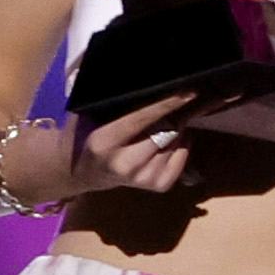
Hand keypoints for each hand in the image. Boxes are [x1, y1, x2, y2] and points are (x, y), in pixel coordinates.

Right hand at [70, 95, 197, 195]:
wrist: (86, 171)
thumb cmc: (88, 133)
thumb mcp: (92, 112)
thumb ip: (118, 102)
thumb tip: (157, 88)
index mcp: (104, 143)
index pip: (141, 119)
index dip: (165, 104)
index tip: (188, 91)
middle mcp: (126, 165)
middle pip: (166, 130)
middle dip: (174, 113)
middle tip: (179, 97)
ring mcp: (144, 179)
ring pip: (177, 140)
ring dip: (176, 126)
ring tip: (163, 120)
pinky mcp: (160, 185)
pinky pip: (184, 154)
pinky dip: (181, 141)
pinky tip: (166, 137)